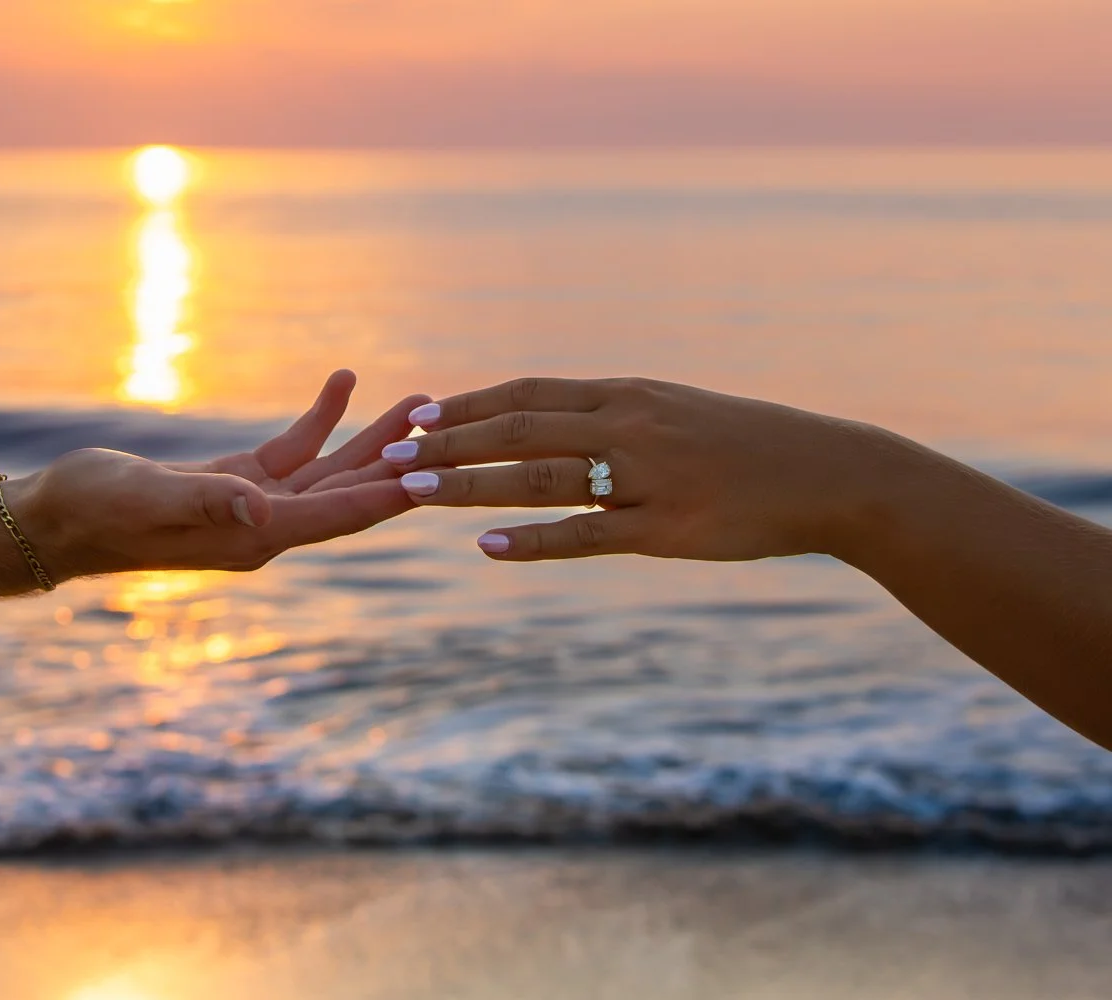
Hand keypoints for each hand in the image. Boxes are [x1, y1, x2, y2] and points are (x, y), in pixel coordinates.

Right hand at [14, 371, 430, 576]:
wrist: (60, 516)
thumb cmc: (97, 509)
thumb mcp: (151, 497)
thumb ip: (209, 501)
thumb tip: (263, 509)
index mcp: (254, 537)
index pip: (338, 515)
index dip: (390, 495)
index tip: (440, 476)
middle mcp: (266, 526)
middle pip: (350, 493)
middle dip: (400, 461)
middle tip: (450, 426)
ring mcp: (256, 505)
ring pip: (331, 469)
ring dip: (373, 436)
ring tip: (417, 400)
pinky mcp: (240, 482)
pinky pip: (294, 449)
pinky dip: (320, 418)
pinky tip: (343, 381)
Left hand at [381, 377, 891, 562]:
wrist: (827, 473)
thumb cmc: (746, 444)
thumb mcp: (673, 412)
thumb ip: (613, 417)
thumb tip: (553, 425)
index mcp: (626, 394)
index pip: (529, 392)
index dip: (469, 403)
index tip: (416, 412)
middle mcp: (628, 424)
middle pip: (520, 426)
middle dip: (449, 439)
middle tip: (388, 451)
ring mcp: (647, 475)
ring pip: (540, 476)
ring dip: (470, 482)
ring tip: (411, 490)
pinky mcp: (667, 527)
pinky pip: (588, 534)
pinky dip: (534, 540)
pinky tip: (488, 546)